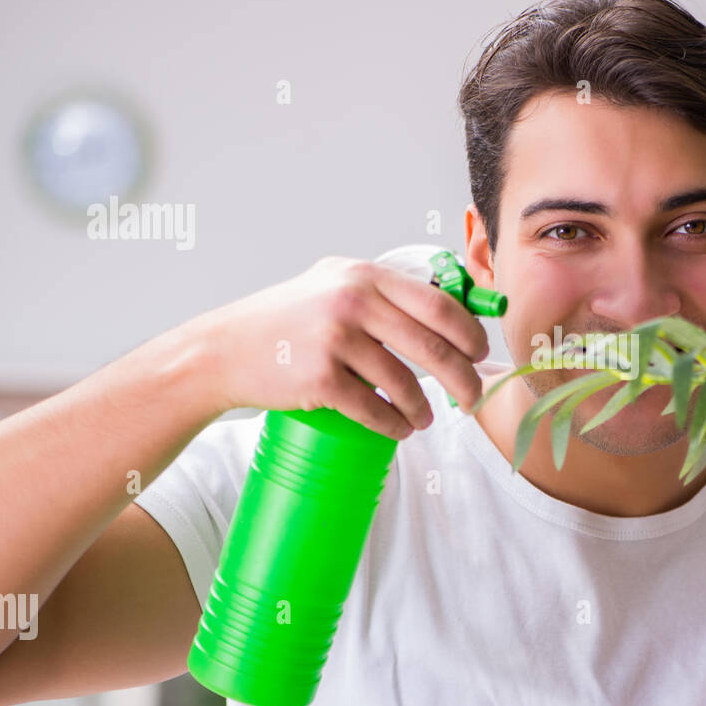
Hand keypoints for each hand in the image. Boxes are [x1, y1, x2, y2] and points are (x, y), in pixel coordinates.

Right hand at [185, 255, 490, 437]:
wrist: (224, 349)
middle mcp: (353, 302)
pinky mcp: (319, 380)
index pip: (440, 305)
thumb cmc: (288, 318)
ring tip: (426, 418)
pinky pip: (374, 409)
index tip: (481, 354)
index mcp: (365, 276)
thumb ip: (384, 289)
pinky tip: (401, 429)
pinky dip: (394, 425)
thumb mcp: (335, 282)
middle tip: (472, 397)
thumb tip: (451, 306)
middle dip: (464, 379)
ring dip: (425, 409)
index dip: (471, 334)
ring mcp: (335, 341)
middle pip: (434, 347)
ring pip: (406, 384)